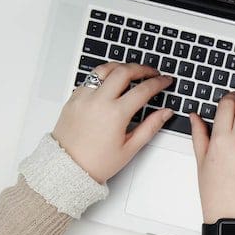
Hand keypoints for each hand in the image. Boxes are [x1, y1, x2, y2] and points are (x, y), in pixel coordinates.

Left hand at [53, 62, 173, 183]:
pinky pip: (91, 78)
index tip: (165, 81)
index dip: (158, 83)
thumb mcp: (130, 148)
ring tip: (131, 71)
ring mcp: (84, 97)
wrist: (69, 167)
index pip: (143, 90)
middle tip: (152, 72)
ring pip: (105, 69)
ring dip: (121, 67)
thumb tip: (165, 113)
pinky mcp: (74, 98)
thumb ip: (150, 127)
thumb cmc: (97, 163)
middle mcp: (99, 101)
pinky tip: (111, 82)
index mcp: (115, 114)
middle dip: (142, 68)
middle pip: (124, 71)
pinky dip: (104, 76)